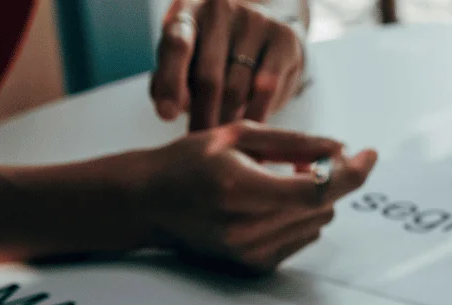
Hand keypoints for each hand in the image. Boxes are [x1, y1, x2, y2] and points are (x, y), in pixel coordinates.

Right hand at [135, 121, 376, 271]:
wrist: (147, 204)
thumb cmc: (188, 163)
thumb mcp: (236, 136)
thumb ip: (292, 142)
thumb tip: (340, 148)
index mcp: (239, 191)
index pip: (316, 190)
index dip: (351, 173)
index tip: (369, 154)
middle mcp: (246, 230)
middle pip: (323, 206)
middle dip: (326, 179)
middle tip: (300, 161)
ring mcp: (251, 253)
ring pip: (318, 223)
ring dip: (311, 199)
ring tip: (276, 181)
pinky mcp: (256, 267)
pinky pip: (303, 238)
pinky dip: (297, 218)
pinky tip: (267, 205)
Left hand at [151, 0, 306, 130]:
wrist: (261, 34)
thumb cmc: (213, 57)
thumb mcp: (185, 65)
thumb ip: (170, 83)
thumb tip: (170, 110)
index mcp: (186, 12)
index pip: (176, 45)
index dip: (170, 82)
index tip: (166, 116)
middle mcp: (220, 8)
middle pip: (209, 76)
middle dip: (204, 116)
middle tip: (203, 144)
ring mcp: (255, 20)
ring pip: (239, 87)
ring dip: (230, 121)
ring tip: (226, 142)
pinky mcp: (284, 38)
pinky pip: (268, 87)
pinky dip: (258, 114)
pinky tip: (253, 130)